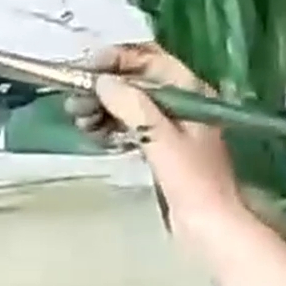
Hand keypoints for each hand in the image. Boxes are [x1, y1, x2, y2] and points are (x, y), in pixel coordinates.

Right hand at [66, 43, 243, 226]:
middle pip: (137, 82)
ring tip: (79, 120)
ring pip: (131, 106)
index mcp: (191, 92)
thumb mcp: (160, 138)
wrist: (211, 226)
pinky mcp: (162, 150)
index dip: (118, 60)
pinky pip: (131, 128)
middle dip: (105, 87)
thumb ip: (132, 105)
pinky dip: (111, 127)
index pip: (151, 60)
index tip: (86, 69)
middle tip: (75, 101)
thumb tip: (103, 81)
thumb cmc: (193, 181)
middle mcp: (182, 103)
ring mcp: (172, 127)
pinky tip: (93, 134)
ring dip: (103, 108)